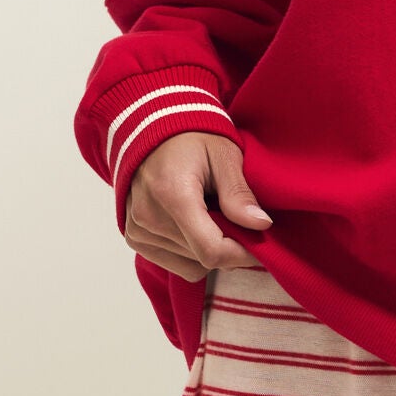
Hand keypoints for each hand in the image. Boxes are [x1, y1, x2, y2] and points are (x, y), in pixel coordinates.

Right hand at [123, 132, 273, 280]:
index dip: (242, 254)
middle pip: (203, 258)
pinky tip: (195, 224)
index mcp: (172, 195)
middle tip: (238, 220)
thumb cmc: (191, 138)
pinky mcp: (134, 237)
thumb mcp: (224, 155)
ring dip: (210, 250)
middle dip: (229, 247)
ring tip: (212, 216)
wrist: (152, 129)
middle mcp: (149, 217)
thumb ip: (238, 193)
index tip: (261, 247)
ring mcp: (138, 230)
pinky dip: (192, 252)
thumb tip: (261, 225)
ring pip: (191, 266)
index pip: (211, 250)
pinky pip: (174, 264)